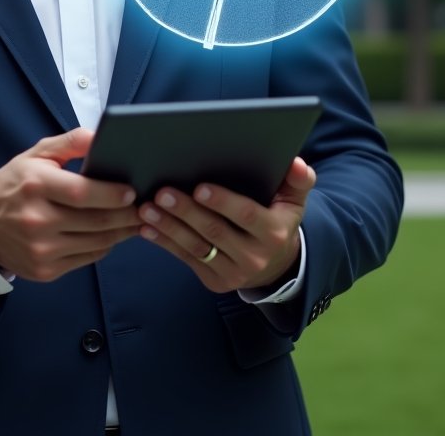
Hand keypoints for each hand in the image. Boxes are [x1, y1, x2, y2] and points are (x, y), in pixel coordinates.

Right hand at [0, 128, 139, 282]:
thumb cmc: (15, 184)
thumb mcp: (37, 154)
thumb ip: (71, 142)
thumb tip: (102, 137)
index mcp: (35, 185)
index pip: (82, 193)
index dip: (112, 194)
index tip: (131, 191)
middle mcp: (37, 220)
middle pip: (95, 221)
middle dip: (126, 215)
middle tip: (144, 208)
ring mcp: (40, 249)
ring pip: (96, 243)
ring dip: (120, 232)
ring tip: (134, 220)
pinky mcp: (45, 270)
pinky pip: (86, 258)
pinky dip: (103, 246)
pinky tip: (111, 234)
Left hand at [137, 156, 315, 292]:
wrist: (276, 265)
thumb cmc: (278, 219)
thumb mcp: (294, 201)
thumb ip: (298, 181)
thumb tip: (296, 163)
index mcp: (273, 232)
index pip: (245, 215)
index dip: (222, 202)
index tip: (199, 188)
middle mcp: (254, 256)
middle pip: (215, 231)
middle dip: (186, 211)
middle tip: (162, 192)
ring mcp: (232, 272)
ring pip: (196, 247)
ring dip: (169, 228)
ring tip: (146, 209)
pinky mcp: (214, 281)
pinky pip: (186, 259)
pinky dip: (164, 243)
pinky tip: (146, 228)